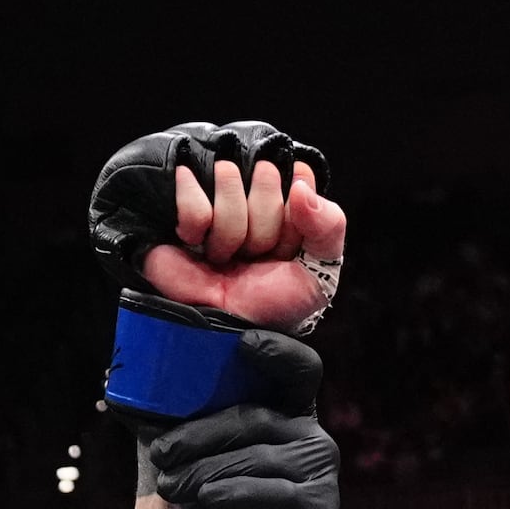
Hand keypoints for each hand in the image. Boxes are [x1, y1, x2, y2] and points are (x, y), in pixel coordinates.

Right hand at [91, 123, 343, 325]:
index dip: (294, 217)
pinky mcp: (179, 202)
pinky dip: (195, 223)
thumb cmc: (272, 302)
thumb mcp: (318, 270)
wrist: (223, 333)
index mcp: (289, 200)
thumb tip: (300, 187)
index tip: (287, 248)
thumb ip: (330, 225)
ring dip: (228, 232)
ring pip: (228, 178)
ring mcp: (214, 193)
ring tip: (224, 257)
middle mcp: (252, 190)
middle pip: (265, 175)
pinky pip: (192, 192)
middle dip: (262, 228)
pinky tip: (195, 242)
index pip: (300, 175)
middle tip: (253, 256)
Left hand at [137, 359, 336, 508]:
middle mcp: (312, 437)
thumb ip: (180, 434)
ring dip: (205, 470)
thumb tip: (120, 397)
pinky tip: (206, 503)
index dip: (278, 350)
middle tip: (160, 457)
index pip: (297, 369)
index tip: (243, 341)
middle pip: (252, 418)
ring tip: (170, 488)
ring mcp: (322, 472)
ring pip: (255, 456)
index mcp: (289, 417)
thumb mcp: (206, 471)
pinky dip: (234, 495)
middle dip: (199, 436)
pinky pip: (271, 493)